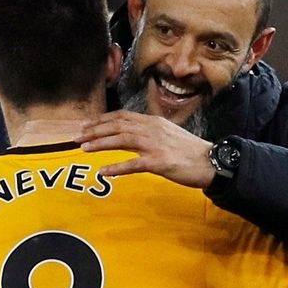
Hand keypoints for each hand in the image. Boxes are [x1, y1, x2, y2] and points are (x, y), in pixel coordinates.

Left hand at [76, 110, 215, 187]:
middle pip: (118, 126)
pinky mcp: (159, 162)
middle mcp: (152, 129)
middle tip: (77, 136)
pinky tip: (103, 171)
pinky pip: (133, 164)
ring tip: (84, 149)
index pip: (122, 116)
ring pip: (122, 140)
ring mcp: (155, 145)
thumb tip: (130, 135)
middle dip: (95, 130)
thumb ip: (149, 133)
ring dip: (100, 143)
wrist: (211, 161)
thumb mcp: (168, 135)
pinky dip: (116, 167)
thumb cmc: (189, 152)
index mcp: (153, 122)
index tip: (85, 125)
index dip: (101, 120)